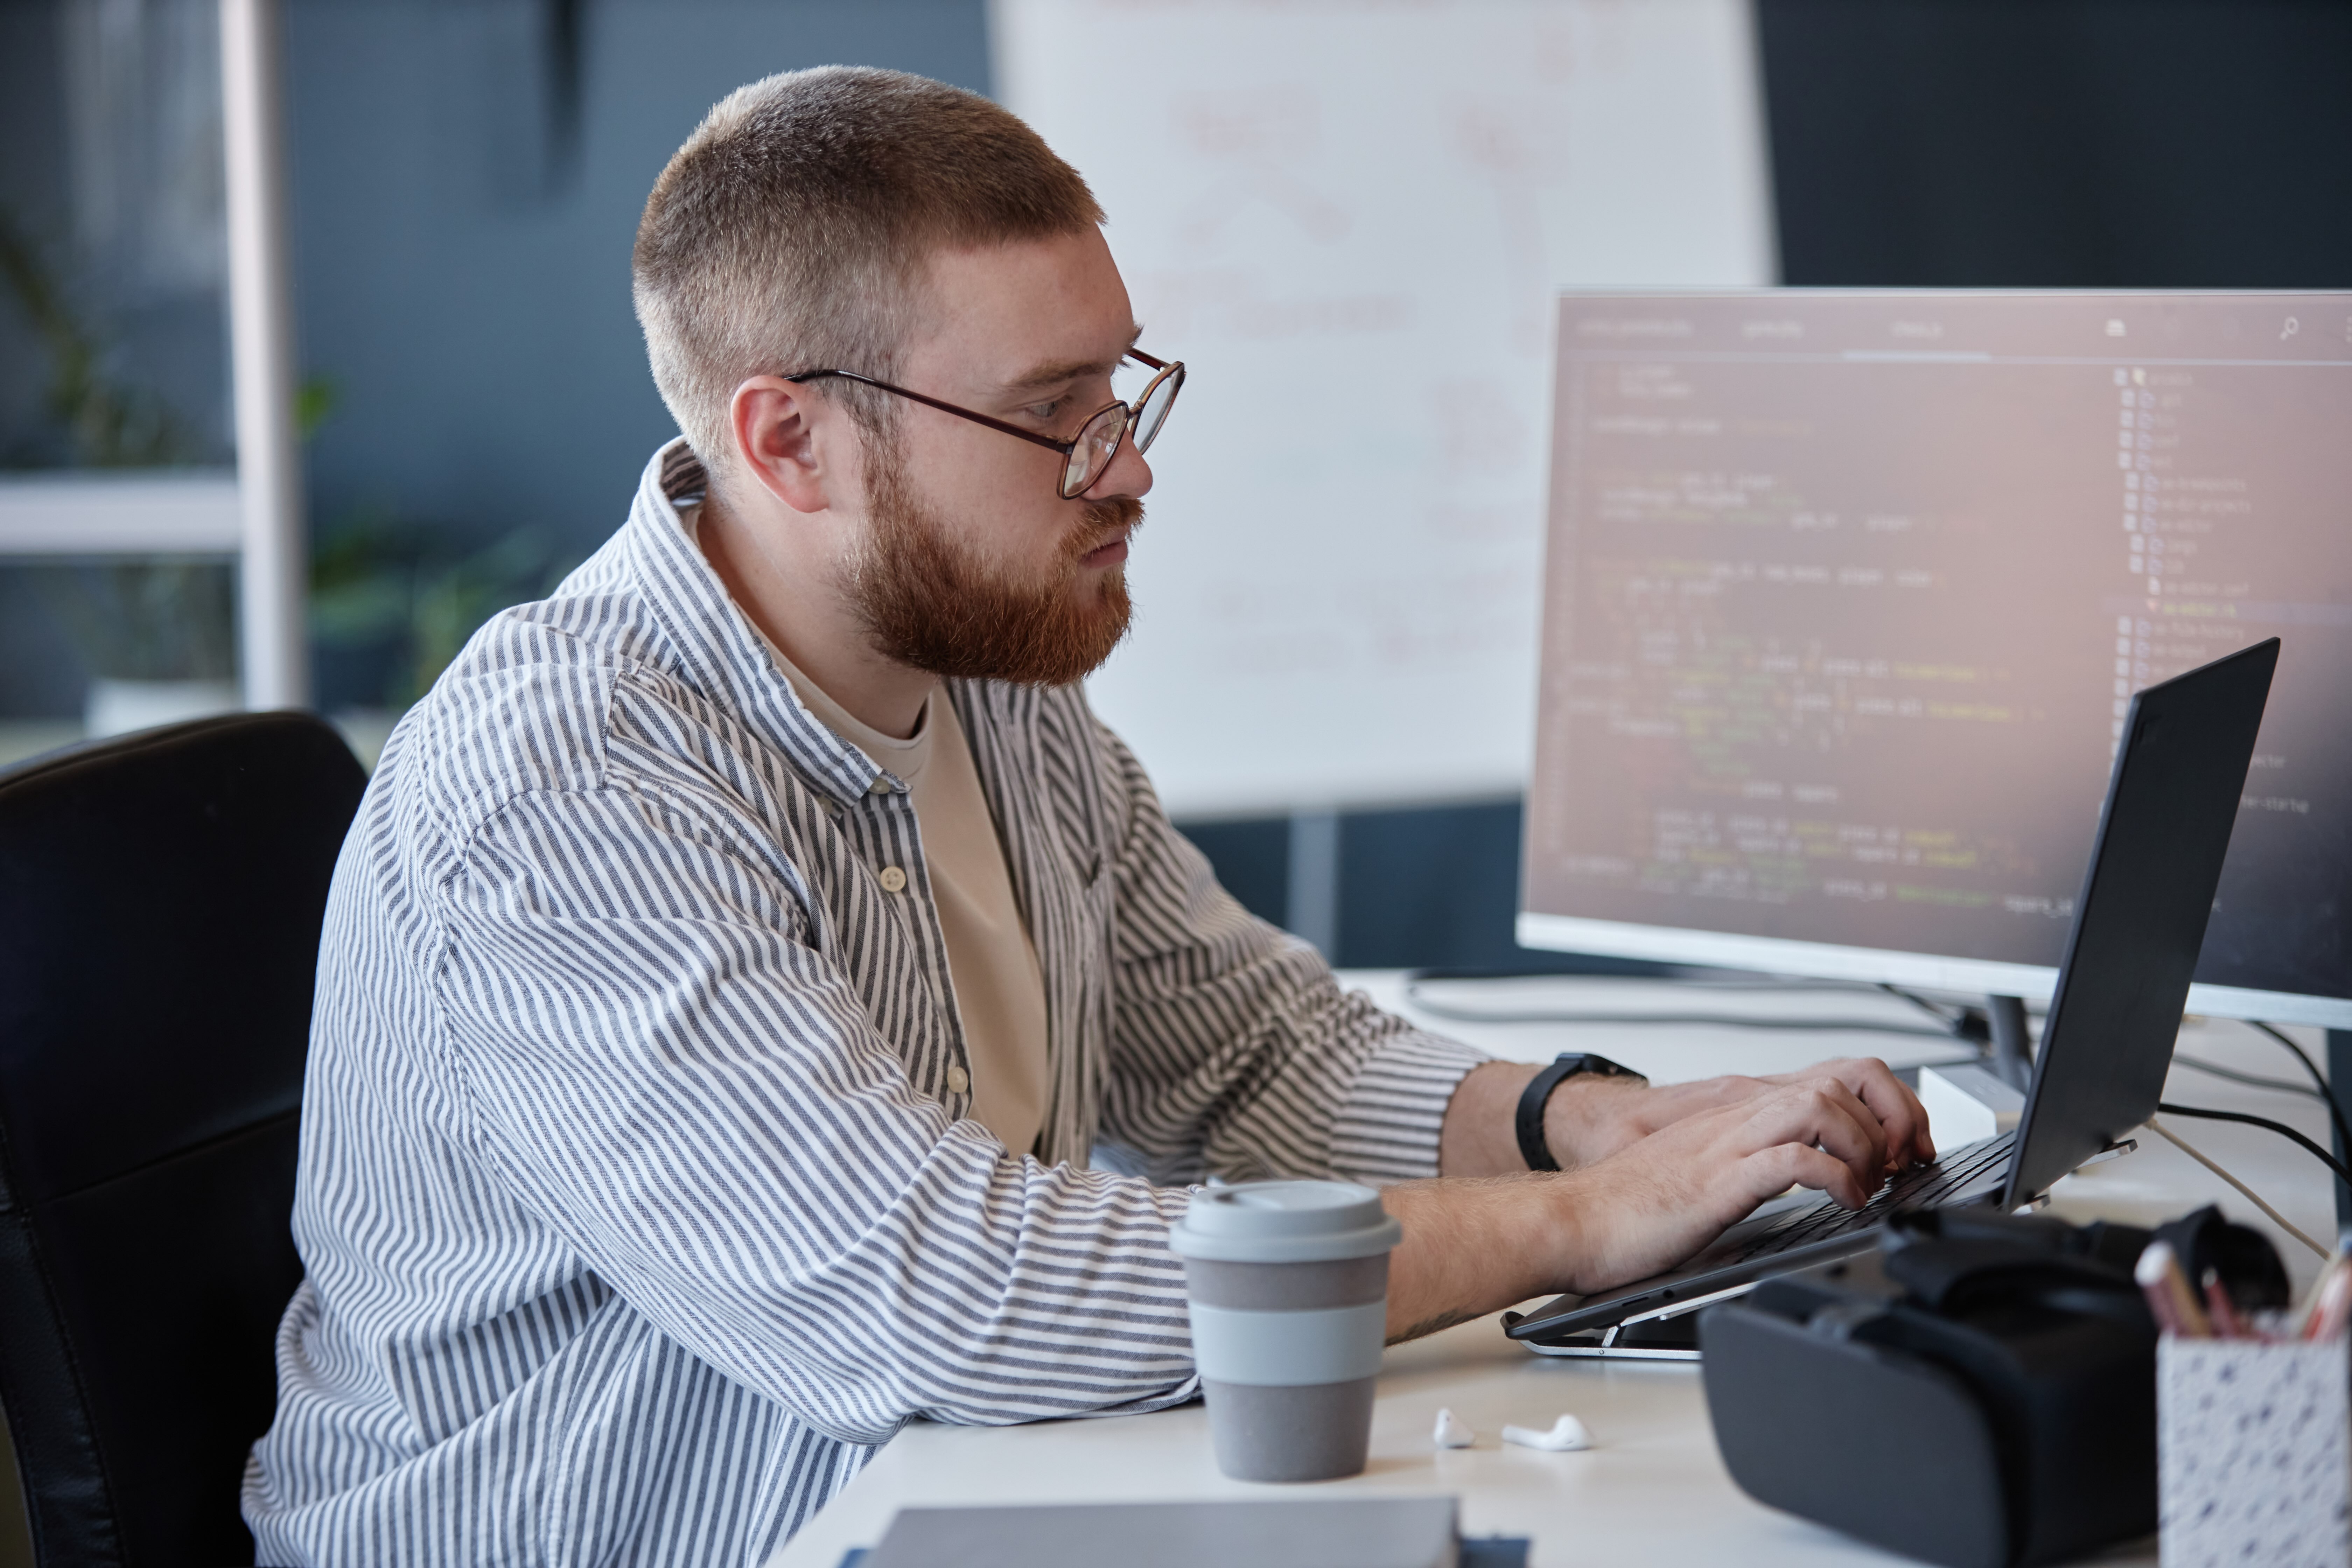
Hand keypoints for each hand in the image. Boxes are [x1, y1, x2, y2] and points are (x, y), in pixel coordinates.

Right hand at [1547, 1056, 1933, 1173]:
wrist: (1572, 1221)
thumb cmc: (1630, 1209)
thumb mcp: (1706, 1172)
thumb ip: (1749, 1162)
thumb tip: (1804, 1174)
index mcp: (1738, 1115)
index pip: (1831, 1077)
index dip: (1884, 1105)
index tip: (1902, 1149)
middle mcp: (1737, 1118)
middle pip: (1841, 1081)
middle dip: (1890, 1120)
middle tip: (1898, 1166)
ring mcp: (1727, 1146)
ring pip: (1822, 1106)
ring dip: (1864, 1145)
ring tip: (1870, 1182)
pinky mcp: (1717, 1182)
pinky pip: (1794, 1161)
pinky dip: (1834, 1177)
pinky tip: (1842, 1203)